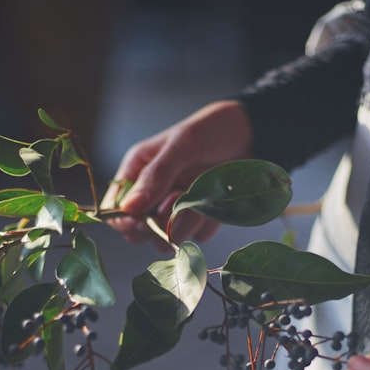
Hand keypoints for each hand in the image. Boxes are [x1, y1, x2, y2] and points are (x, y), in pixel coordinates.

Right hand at [102, 100, 252, 246]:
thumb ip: (156, 175)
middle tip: (177, 199)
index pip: (115, 209)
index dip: (125, 220)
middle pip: (138, 232)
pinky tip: (215, 200)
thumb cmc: (213, 130)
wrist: (254, 135)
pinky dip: (206, 222)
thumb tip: (128, 208)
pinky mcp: (199, 220)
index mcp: (137, 171)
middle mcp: (152, 195)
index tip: (142, 218)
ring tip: (200, 195)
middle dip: (157, 224)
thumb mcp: (183, 144)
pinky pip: (197, 237)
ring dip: (185, 223)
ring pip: (168, 239)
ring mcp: (175, 210)